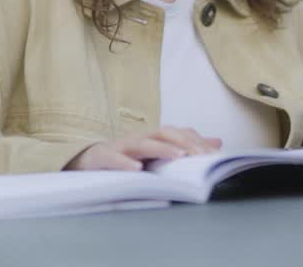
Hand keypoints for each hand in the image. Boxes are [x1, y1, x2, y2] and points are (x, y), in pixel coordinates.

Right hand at [66, 126, 222, 170]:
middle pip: (163, 133)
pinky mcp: (103, 158)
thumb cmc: (125, 158)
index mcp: (151, 138)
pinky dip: (126, 163)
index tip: (212, 153)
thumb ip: (185, 148)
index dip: (194, 140)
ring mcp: (120, 147)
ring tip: (178, 156)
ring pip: (143, 144)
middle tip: (200, 154)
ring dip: (162, 149)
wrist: (86, 161)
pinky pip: (115, 159)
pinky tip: (137, 169)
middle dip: (183, 142)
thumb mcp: (155, 154)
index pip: (177, 133)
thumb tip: (217, 143)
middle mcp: (138, 139)